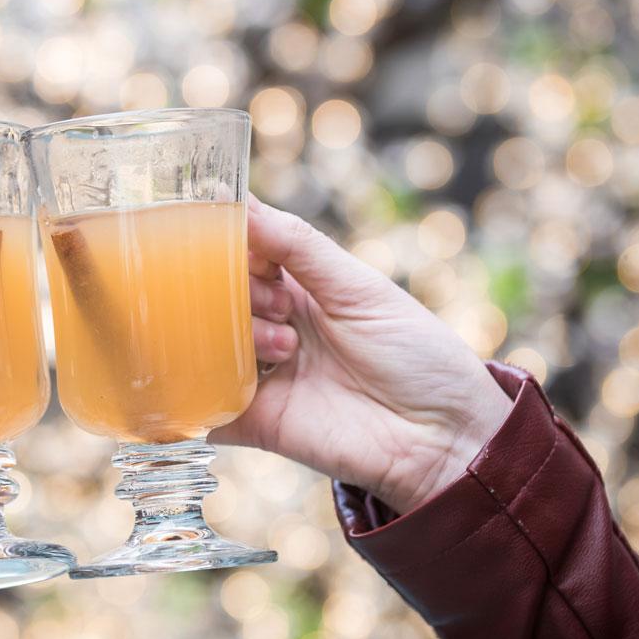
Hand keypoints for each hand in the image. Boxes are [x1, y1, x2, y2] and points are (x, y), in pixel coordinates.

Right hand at [213, 196, 512, 512]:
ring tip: (286, 348)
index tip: (222, 233)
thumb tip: (242, 200)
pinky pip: (203, 406)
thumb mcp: (359, 288)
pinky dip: (196, 394)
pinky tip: (210, 379)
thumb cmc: (417, 355)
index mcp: (299, 289)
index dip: (230, 242)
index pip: (242, 253)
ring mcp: (260, 375)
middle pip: (215, 296)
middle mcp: (271, 328)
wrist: (442, 438)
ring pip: (205, 344)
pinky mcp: (253, 422)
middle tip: (279, 304)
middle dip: (234, 289)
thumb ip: (298, 246)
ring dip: (236, 335)